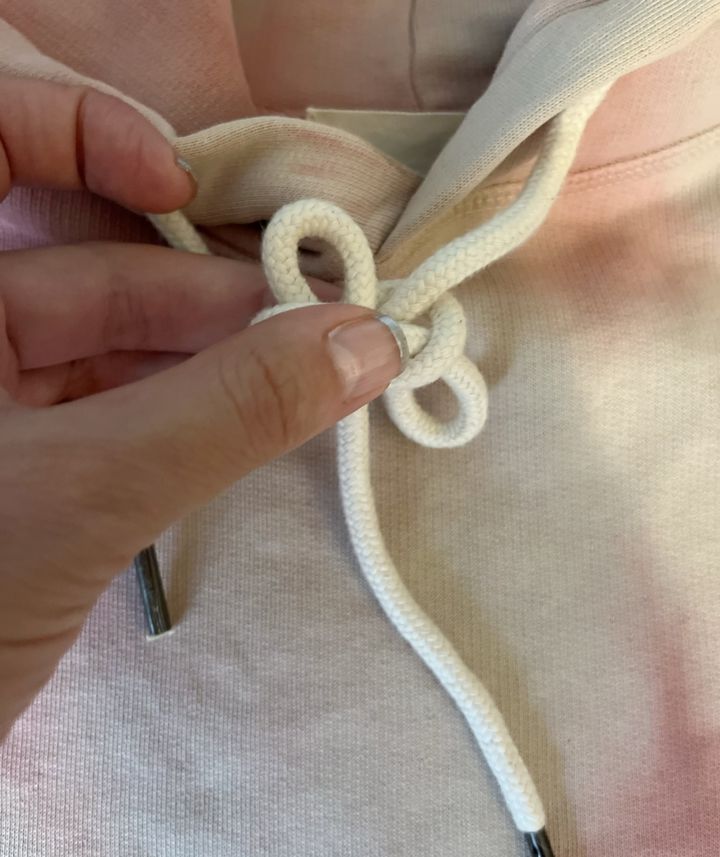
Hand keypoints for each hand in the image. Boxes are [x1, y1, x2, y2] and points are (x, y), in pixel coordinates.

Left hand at [0, 78, 401, 736]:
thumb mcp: (85, 494)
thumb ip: (230, 411)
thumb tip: (362, 344)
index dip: (77, 132)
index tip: (178, 189)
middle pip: (82, 274)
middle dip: (204, 299)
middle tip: (318, 328)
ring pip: (107, 352)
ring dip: (211, 364)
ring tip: (307, 382)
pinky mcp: (17, 470)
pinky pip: (110, 413)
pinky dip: (183, 417)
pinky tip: (250, 426)